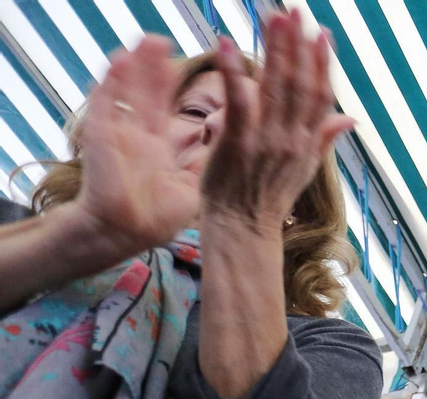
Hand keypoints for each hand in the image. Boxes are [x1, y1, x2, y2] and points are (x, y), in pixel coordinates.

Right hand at [65, 37, 199, 258]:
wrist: (124, 234)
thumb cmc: (155, 218)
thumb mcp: (190, 187)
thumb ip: (206, 163)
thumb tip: (229, 142)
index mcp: (155, 147)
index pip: (162, 109)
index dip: (169, 86)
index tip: (178, 64)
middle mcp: (135, 136)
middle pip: (144, 94)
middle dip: (153, 67)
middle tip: (162, 40)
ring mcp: (116, 134)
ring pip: (125, 92)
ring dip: (134, 66)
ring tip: (146, 41)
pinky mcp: (101, 137)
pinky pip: (104, 105)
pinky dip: (111, 83)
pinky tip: (120, 61)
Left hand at [200, 12, 353, 233]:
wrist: (243, 230)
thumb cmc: (266, 200)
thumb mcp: (304, 169)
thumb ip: (324, 138)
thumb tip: (351, 118)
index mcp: (308, 143)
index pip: (321, 95)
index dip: (323, 63)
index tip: (322, 33)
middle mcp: (293, 139)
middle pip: (300, 84)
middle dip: (298, 45)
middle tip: (295, 11)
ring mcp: (267, 140)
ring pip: (276, 87)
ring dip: (274, 49)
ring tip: (272, 17)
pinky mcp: (239, 142)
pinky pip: (239, 101)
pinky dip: (234, 71)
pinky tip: (228, 44)